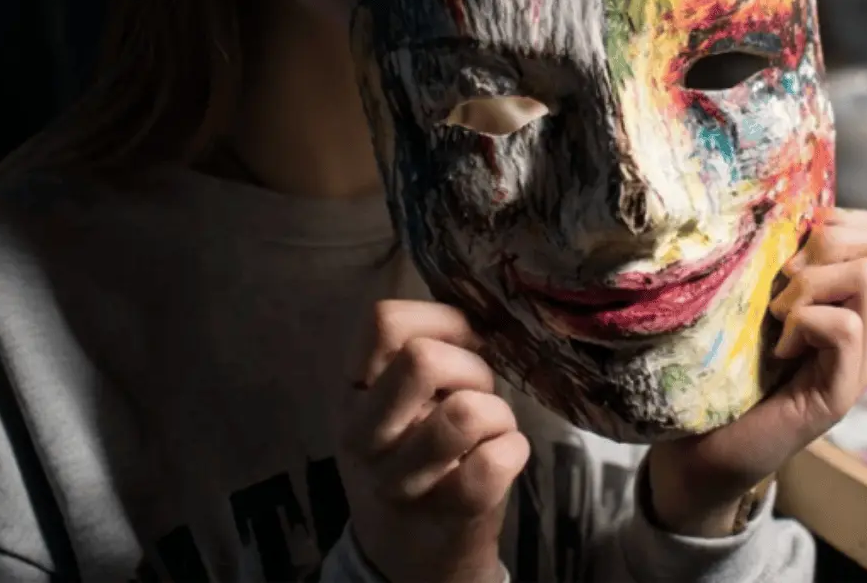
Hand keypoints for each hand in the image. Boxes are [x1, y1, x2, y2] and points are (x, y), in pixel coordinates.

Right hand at [336, 300, 529, 582]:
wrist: (413, 554)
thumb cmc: (418, 456)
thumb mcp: (396, 405)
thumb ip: (421, 359)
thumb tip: (480, 311)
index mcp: (352, 395)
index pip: (384, 321)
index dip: (441, 320)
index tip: (462, 343)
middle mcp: (365, 436)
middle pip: (423, 360)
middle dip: (471, 366)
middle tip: (476, 392)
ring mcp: (403, 479)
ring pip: (468, 410)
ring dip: (497, 411)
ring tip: (490, 428)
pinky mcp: (453, 510)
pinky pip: (498, 456)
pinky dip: (515, 447)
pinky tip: (503, 457)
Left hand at [646, 208, 866, 535]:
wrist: (703, 449)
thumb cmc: (719, 368)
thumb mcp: (750, 299)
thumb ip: (772, 261)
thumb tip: (769, 205)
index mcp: (848, 300)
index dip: (841, 220)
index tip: (793, 251)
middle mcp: (865, 327)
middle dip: (827, 241)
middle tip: (785, 282)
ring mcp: (859, 361)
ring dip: (809, 284)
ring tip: (778, 316)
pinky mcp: (840, 393)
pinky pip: (848, 327)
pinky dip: (806, 323)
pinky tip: (779, 348)